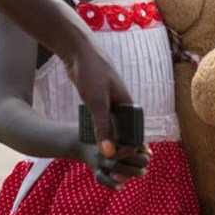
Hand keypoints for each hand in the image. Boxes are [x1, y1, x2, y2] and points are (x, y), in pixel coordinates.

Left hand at [64, 41, 134, 158]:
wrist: (80, 51)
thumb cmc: (91, 73)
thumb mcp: (96, 103)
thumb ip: (103, 127)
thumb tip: (108, 152)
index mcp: (129, 105)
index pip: (135, 135)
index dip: (127, 150)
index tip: (113, 159)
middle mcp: (123, 105)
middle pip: (125, 133)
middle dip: (119, 148)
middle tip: (108, 163)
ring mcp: (111, 102)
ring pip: (113, 127)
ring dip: (108, 140)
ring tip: (99, 154)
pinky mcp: (100, 100)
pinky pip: (103, 120)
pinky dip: (99, 130)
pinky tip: (91, 138)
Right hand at [75, 142, 150, 190]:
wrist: (81, 143)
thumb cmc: (107, 140)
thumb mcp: (118, 138)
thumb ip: (136, 144)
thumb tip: (150, 153)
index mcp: (110, 138)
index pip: (127, 142)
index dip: (139, 147)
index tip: (146, 149)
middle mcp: (104, 148)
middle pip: (123, 153)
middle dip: (137, 159)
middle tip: (146, 161)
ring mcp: (98, 159)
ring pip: (115, 166)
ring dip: (130, 171)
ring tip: (143, 172)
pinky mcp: (95, 169)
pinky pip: (102, 178)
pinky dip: (111, 184)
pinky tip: (121, 187)